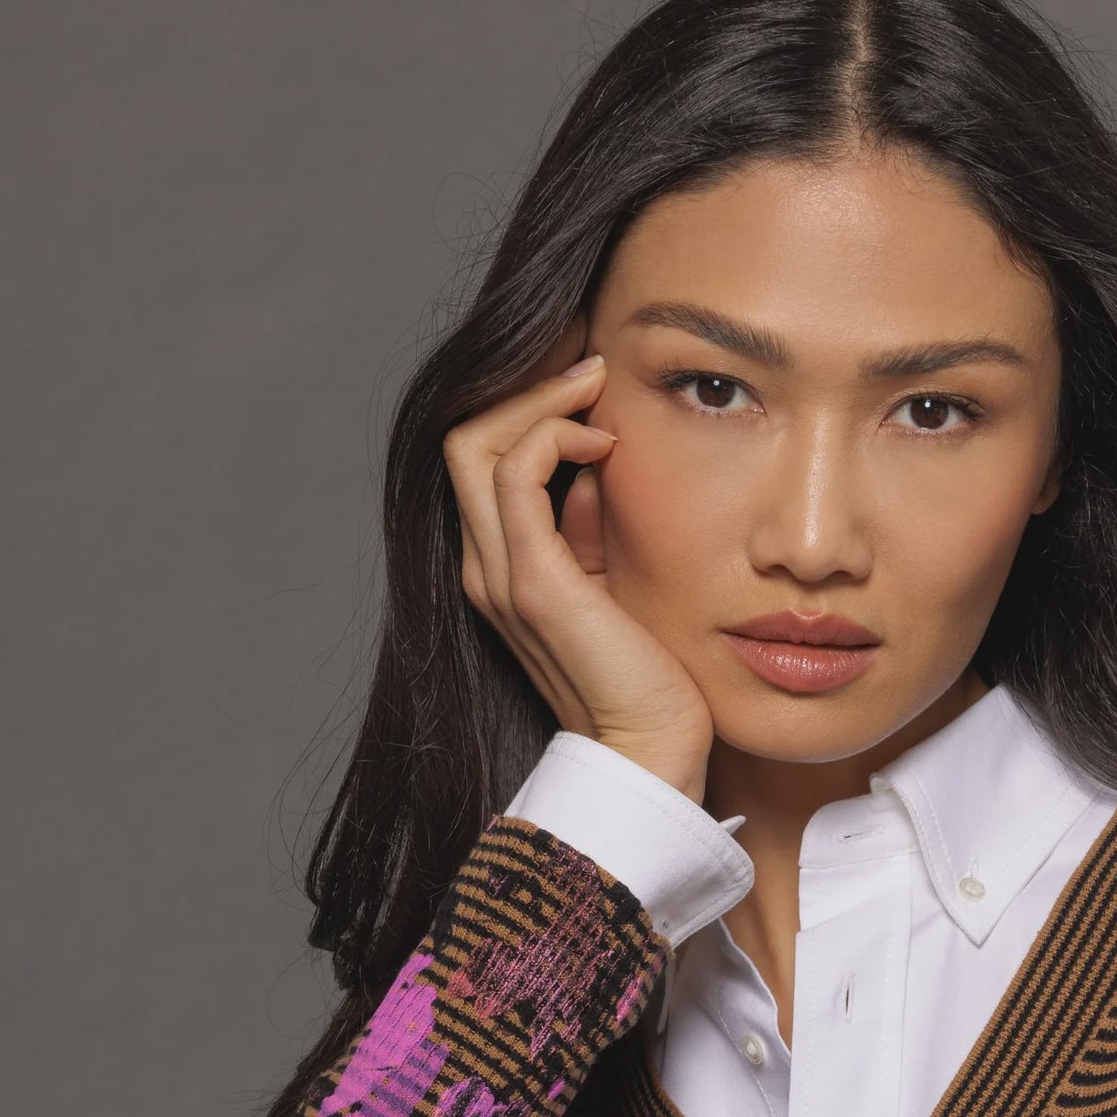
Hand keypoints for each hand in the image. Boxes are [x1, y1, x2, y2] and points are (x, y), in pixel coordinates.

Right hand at [444, 346, 713, 798]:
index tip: (587, 376)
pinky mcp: (532, 583)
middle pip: (464, 434)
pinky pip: (514, 473)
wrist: (652, 756)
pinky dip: (552, 434)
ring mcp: (500, 575)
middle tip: (590, 360)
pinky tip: (604, 440)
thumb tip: (600, 456)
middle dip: (523, 381)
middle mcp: (485, 567)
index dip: (524, 401)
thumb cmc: (652, 679)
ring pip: (476, 440)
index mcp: (502, 568)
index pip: (481, 455)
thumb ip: (593, 524)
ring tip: (596, 383)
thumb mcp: (616, 582)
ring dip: (537, 396)